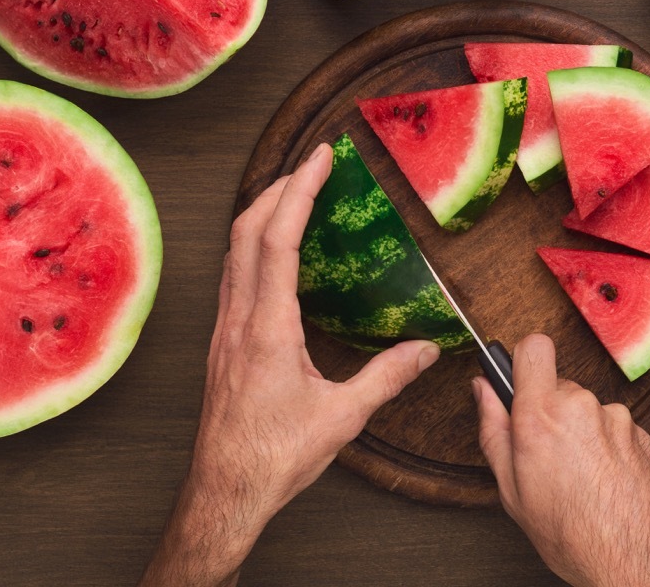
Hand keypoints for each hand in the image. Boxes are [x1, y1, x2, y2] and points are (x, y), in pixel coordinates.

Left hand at [140, 143, 440, 586]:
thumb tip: (426, 349)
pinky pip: (233, 274)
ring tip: (294, 194)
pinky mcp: (223, 342)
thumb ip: (387, 377)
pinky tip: (275, 253)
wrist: (223, 491)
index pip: (278, 240)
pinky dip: (254, 245)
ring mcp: (225, 329)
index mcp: (268, 329)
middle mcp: (239, 320)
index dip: (299, 192)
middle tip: (312, 165)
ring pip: (233, 250)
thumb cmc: (273, 457)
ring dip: (261, 213)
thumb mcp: (342, 418)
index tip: (320, 159)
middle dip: (278, 188)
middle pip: (246, 231)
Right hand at [473, 334, 649, 586]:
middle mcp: (581, 407)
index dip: (524, 360)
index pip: (534, 348)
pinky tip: (602, 478)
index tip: (521, 378)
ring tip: (579, 474)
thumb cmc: (572, 531)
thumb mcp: (511, 488)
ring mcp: (615, 417)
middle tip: (546, 453)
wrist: (633, 556)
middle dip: (550, 410)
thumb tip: (483, 392)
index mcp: (541, 415)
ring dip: (580, 431)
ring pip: (587, 409)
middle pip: (559, 386)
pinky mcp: (640, 431)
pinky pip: (612, 426)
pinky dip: (605, 445)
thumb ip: (493, 429)